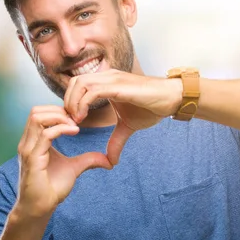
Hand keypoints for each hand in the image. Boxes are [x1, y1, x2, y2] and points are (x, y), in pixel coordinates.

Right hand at [16, 106, 111, 218]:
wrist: (41, 208)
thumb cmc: (52, 188)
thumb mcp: (75, 168)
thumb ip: (89, 160)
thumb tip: (108, 160)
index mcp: (35, 142)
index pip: (40, 113)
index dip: (59, 111)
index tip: (77, 120)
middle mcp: (28, 143)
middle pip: (36, 111)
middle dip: (58, 111)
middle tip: (77, 121)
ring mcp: (28, 150)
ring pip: (37, 118)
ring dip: (60, 117)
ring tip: (76, 126)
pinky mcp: (32, 159)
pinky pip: (45, 135)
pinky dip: (62, 129)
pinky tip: (75, 132)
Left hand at [64, 69, 181, 164]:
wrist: (171, 98)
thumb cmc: (152, 107)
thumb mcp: (128, 126)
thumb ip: (116, 141)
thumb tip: (111, 162)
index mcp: (106, 82)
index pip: (78, 86)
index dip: (70, 103)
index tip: (73, 123)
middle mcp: (107, 77)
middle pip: (74, 83)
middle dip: (67, 103)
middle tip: (71, 122)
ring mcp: (112, 79)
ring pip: (80, 84)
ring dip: (73, 103)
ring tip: (76, 121)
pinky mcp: (118, 86)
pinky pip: (92, 91)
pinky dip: (83, 104)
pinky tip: (83, 118)